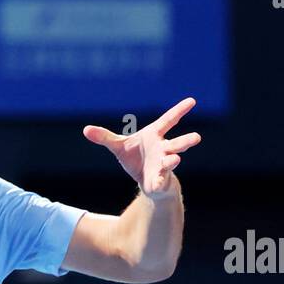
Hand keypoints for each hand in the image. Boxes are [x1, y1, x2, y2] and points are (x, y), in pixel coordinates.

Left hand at [83, 97, 200, 199]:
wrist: (144, 179)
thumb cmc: (136, 158)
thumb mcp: (119, 147)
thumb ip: (105, 138)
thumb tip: (86, 130)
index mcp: (155, 135)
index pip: (169, 121)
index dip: (179, 111)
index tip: (192, 100)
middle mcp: (163, 148)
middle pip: (177, 143)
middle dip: (186, 141)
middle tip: (197, 137)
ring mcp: (164, 164)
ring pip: (172, 161)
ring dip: (174, 160)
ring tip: (176, 159)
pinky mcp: (160, 179)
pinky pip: (161, 179)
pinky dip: (159, 180)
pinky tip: (157, 182)